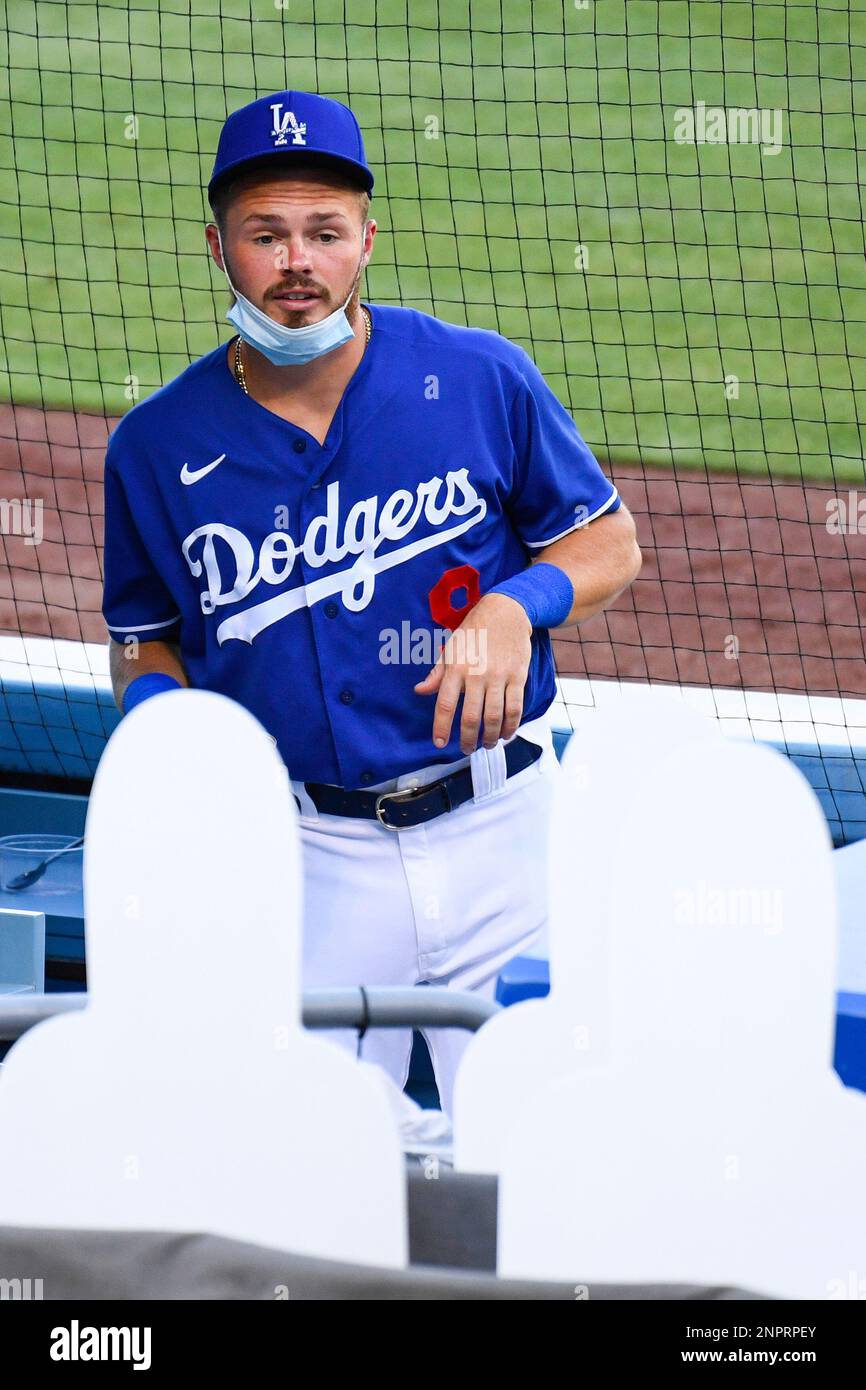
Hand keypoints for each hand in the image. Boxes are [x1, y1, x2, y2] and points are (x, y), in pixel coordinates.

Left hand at [414, 594, 532, 754]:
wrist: (506, 611)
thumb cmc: (475, 630)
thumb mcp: (451, 648)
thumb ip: (437, 673)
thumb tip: (420, 690)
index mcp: (456, 667)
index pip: (446, 705)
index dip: (442, 727)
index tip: (440, 743)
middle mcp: (476, 674)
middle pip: (472, 717)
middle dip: (468, 739)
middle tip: (467, 749)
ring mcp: (499, 676)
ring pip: (494, 717)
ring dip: (490, 737)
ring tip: (486, 745)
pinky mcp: (518, 677)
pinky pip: (515, 708)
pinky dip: (511, 725)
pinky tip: (505, 733)